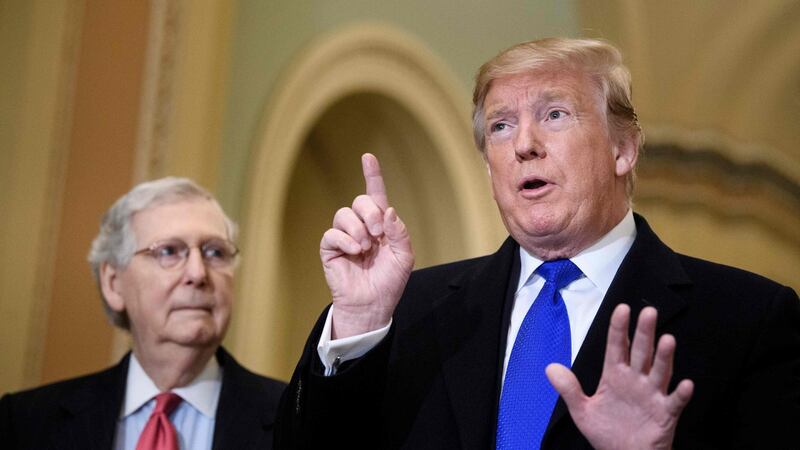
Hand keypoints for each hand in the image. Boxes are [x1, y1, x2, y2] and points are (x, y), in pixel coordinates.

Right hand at [320, 153, 413, 338]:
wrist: (374, 304)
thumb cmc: (390, 281)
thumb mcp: (404, 256)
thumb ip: (398, 232)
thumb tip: (386, 210)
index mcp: (380, 225)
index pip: (375, 195)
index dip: (372, 175)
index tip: (368, 157)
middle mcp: (361, 227)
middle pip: (360, 202)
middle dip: (369, 212)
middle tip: (377, 232)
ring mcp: (344, 237)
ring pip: (343, 214)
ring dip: (357, 229)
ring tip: (365, 248)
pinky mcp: (330, 249)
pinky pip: (332, 233)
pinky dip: (345, 240)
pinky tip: (355, 251)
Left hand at [546, 304, 693, 449]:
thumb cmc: (607, 432)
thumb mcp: (582, 411)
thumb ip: (568, 389)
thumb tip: (550, 368)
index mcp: (615, 376)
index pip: (617, 347)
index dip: (618, 328)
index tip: (622, 309)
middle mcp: (635, 381)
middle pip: (641, 352)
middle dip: (644, 333)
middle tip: (648, 312)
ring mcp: (652, 396)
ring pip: (659, 372)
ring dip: (664, 357)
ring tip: (667, 340)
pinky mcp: (665, 415)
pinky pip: (674, 402)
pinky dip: (680, 394)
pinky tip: (685, 384)